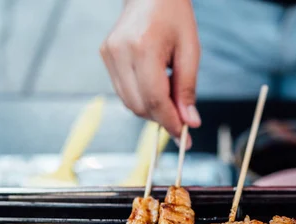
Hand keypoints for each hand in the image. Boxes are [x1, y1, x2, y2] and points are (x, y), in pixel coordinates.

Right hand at [100, 0, 200, 139]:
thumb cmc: (174, 16)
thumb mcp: (190, 50)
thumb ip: (188, 89)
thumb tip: (189, 122)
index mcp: (144, 47)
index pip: (155, 99)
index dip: (170, 122)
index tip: (185, 136)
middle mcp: (121, 52)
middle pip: (139, 105)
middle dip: (162, 118)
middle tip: (182, 118)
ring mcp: (109, 54)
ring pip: (129, 102)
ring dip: (152, 110)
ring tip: (171, 96)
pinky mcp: (105, 56)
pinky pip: (123, 91)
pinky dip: (141, 98)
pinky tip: (155, 86)